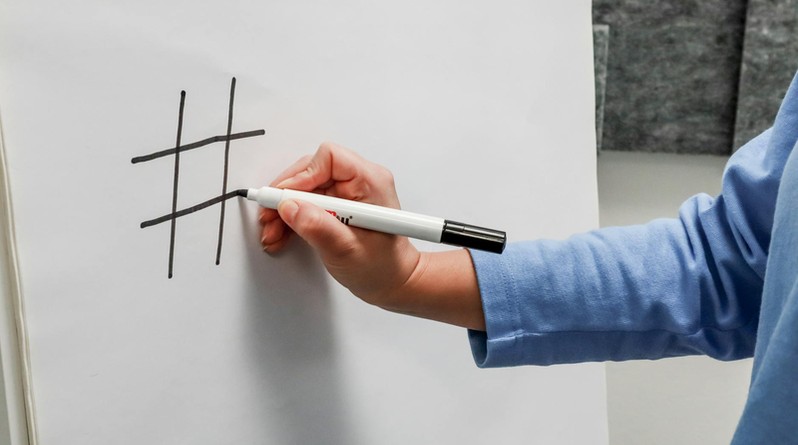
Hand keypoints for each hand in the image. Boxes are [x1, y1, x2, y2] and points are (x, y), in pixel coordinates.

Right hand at [259, 142, 420, 308]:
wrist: (392, 282)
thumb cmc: (382, 267)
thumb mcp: (347, 250)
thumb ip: (318, 228)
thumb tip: (290, 207)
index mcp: (370, 182)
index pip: (329, 158)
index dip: (302, 176)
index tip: (284, 200)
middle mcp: (359, 181)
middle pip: (311, 171)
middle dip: (286, 196)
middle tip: (269, 218)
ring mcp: (348, 192)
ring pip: (305, 188)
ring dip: (285, 210)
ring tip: (273, 234)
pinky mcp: (338, 204)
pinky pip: (308, 201)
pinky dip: (292, 217)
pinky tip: (282, 235)